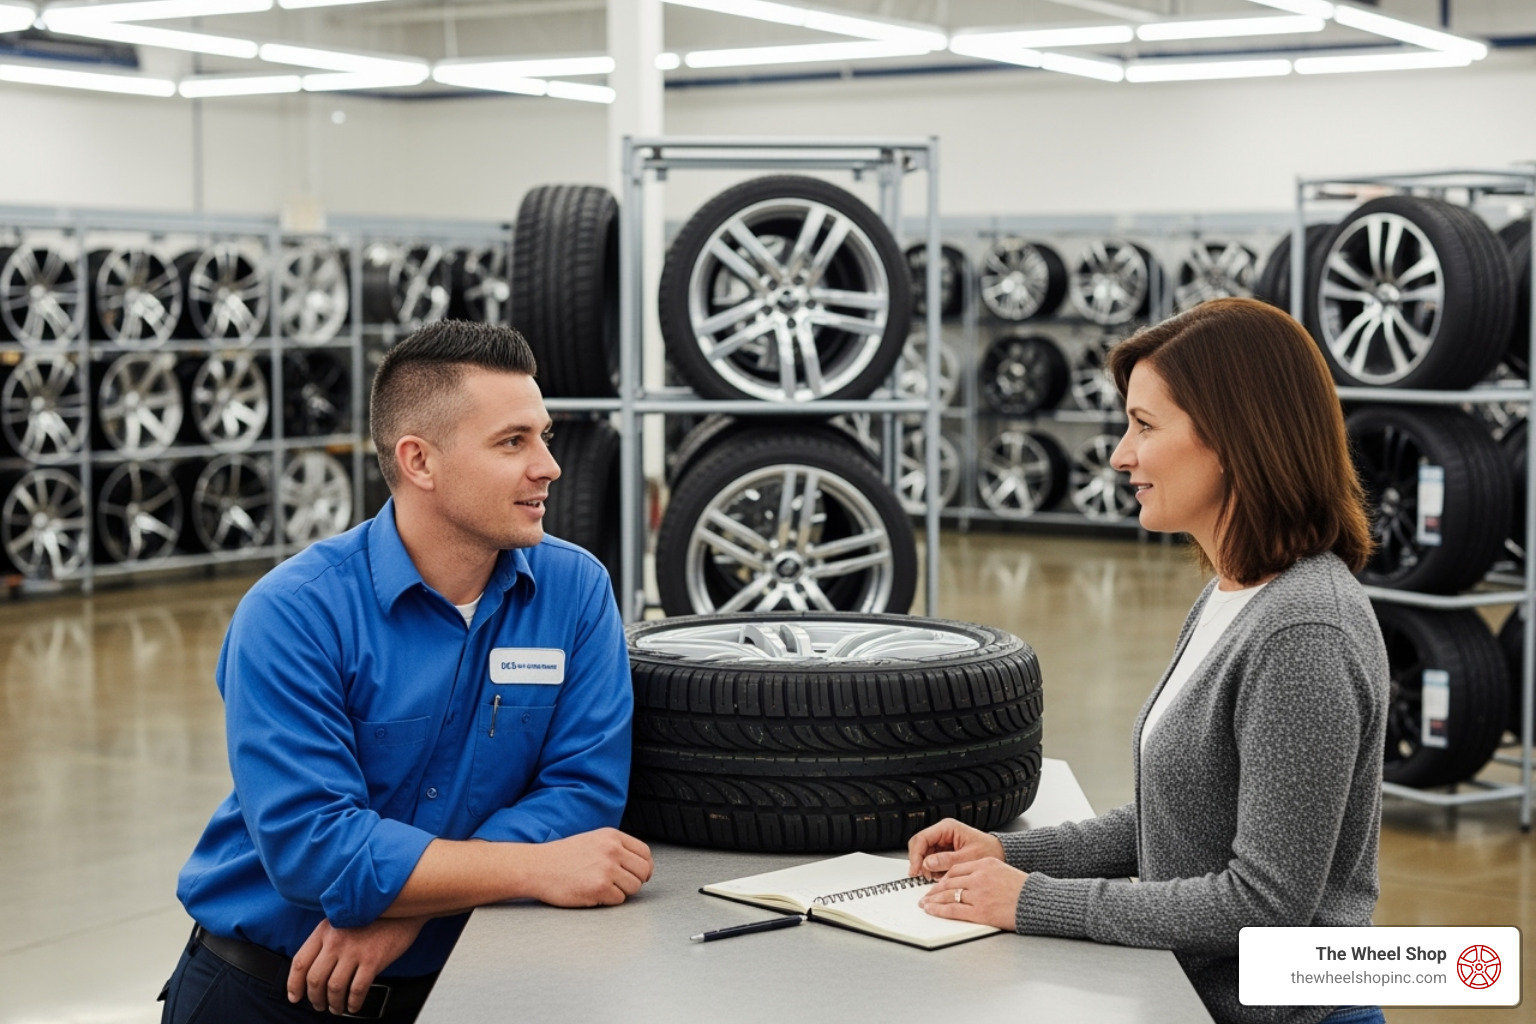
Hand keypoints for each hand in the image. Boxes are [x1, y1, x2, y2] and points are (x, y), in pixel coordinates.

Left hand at [287, 915, 428, 1014]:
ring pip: (334, 988)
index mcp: (325, 930)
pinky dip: (353, 1003)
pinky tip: (354, 1006)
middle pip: (315, 979)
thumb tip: (314, 967)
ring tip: (336, 1008)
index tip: (295, 996)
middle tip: (319, 1005)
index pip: (300, 962)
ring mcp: (354, 950)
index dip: (294, 984)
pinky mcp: (373, 959)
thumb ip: (327, 938)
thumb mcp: (343, 918)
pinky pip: (357, 989)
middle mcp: (336, 941)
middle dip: (314, 998)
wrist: (403, 905)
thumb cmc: (374, 913)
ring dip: (333, 1004)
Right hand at [524, 827, 653, 906]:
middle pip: (643, 871)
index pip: (645, 853)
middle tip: (622, 885)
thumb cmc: (561, 857)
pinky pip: (619, 900)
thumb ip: (616, 848)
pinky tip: (593, 893)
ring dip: (622, 892)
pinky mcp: (599, 888)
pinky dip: (608, 900)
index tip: (641, 874)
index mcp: (612, 836)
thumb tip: (640, 865)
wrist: (537, 867)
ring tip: (603, 888)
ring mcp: (607, 869)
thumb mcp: (593, 840)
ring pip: (634, 887)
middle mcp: (612, 850)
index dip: (645, 866)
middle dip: (636, 881)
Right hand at [906, 817, 1003, 877]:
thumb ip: (948, 860)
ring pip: (924, 854)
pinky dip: (933, 870)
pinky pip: (931, 861)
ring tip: (936, 876)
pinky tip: (941, 875)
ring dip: (927, 867)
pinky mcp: (944, 851)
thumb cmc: (989, 850)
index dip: (916, 855)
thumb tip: (927, 862)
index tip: (915, 869)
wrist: (1000, 854)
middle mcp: (942, 833)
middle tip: (922, 875)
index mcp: (947, 828)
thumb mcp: (968, 857)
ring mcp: (942, 842)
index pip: (922, 838)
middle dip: (919, 861)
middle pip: (919, 845)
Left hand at [917, 858, 1027, 931]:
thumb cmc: (1024, 889)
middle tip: (926, 894)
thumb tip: (968, 881)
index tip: (937, 882)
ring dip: (933, 900)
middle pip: (950, 882)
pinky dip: (940, 910)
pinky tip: (932, 910)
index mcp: (985, 864)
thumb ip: (984, 873)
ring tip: (925, 903)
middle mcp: (979, 877)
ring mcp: (979, 894)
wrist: (1037, 902)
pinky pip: (954, 910)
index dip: (944, 877)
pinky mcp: (980, 911)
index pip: (957, 869)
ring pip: (948, 895)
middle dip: (935, 889)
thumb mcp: (1003, 871)